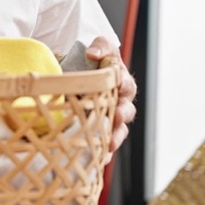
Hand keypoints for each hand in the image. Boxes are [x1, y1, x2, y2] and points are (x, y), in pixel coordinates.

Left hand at [85, 36, 137, 162]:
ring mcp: (109, 119)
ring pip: (118, 131)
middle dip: (122, 114)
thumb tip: (93, 54)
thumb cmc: (92, 63)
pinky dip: (103, 153)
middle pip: (126, 111)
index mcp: (120, 83)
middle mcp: (118, 103)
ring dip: (115, 137)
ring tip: (109, 144)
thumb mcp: (98, 48)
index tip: (118, 84)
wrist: (77, 75)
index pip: (126, 84)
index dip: (123, 84)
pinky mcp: (98, 132)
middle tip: (117, 116)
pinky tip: (100, 159)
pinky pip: (104, 145)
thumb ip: (101, 46)